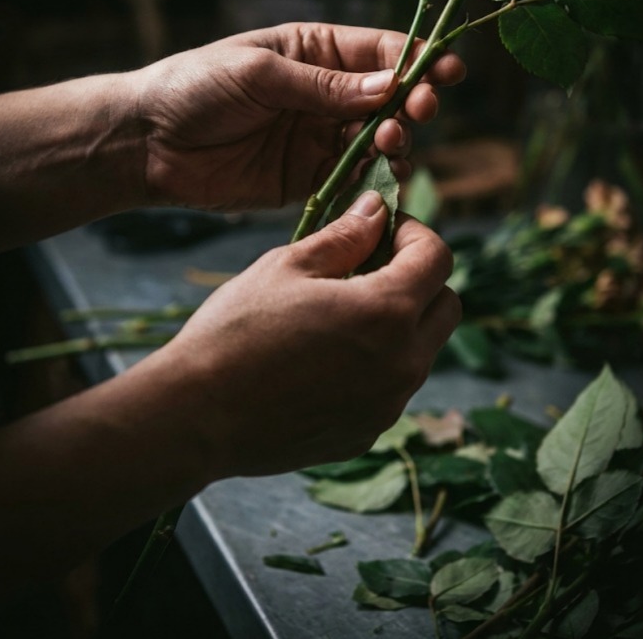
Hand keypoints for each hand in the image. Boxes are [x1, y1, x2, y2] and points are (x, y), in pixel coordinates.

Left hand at [131, 22, 464, 210]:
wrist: (146, 144)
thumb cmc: (194, 88)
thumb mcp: (259, 74)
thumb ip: (324, 86)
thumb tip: (390, 85)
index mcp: (314, 51)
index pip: (380, 50)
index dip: (417, 60)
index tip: (446, 74)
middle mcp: (325, 92)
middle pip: (389, 97)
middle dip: (412, 103)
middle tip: (418, 113)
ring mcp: (319, 136)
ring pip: (378, 139)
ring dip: (396, 142)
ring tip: (392, 145)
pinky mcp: (309, 177)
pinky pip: (353, 178)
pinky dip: (374, 181)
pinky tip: (385, 181)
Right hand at [165, 191, 459, 475]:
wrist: (196, 416)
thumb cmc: (236, 330)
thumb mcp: (288, 265)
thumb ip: (346, 235)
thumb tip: (378, 209)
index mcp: (387, 312)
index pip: (439, 258)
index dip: (416, 233)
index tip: (385, 230)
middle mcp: (403, 364)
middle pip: (446, 306)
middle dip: (418, 279)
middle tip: (369, 268)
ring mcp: (387, 405)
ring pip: (421, 350)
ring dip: (399, 323)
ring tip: (340, 314)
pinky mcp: (366, 434)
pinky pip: (390, 388)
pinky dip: (375, 365)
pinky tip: (323, 359)